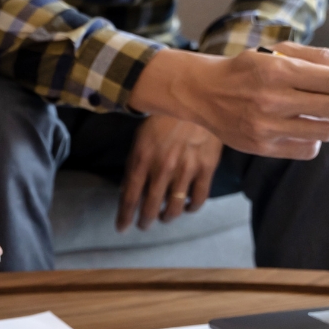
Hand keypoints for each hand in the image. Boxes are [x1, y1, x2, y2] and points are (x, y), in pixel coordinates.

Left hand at [118, 115, 222, 230]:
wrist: (195, 99)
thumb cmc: (162, 118)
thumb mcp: (140, 139)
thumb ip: (134, 165)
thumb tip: (126, 190)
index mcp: (141, 160)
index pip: (129, 197)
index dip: (124, 217)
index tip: (121, 229)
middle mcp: (162, 169)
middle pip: (151, 207)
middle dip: (145, 221)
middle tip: (144, 225)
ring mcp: (186, 170)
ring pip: (175, 207)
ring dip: (167, 217)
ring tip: (165, 217)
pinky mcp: (206, 168)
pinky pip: (199, 198)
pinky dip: (191, 207)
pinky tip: (187, 206)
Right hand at [129, 43, 328, 159]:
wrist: (200, 92)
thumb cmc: (247, 69)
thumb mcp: (280, 52)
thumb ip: (319, 60)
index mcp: (278, 71)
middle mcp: (271, 100)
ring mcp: (265, 127)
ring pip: (325, 132)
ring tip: (324, 113)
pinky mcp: (260, 147)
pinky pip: (306, 149)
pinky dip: (315, 139)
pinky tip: (302, 126)